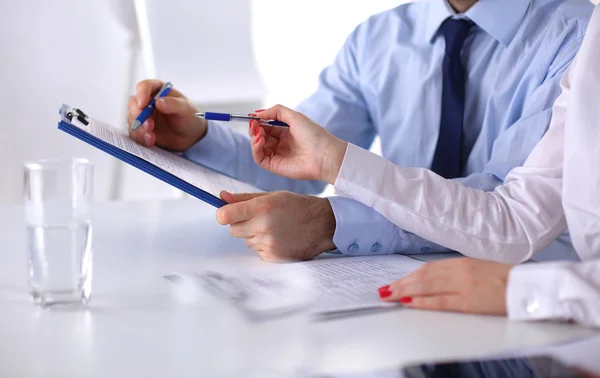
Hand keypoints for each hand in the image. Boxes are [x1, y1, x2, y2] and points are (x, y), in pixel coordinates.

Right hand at [127, 79, 207, 151]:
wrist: (192, 137)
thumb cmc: (190, 118)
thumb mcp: (186, 108)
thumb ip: (173, 104)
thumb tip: (159, 102)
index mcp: (159, 91)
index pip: (145, 86)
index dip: (141, 93)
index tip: (142, 103)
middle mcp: (148, 102)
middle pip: (134, 104)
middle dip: (138, 115)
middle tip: (149, 126)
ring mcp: (144, 117)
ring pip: (132, 120)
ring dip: (139, 129)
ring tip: (151, 136)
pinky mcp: (143, 130)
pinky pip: (135, 133)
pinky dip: (140, 138)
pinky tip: (150, 141)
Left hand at [215, 191, 335, 261]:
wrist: (324, 225)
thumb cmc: (299, 207)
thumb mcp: (273, 195)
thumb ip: (245, 198)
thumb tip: (222, 197)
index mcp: (261, 207)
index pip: (224, 215)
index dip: (223, 214)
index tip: (227, 213)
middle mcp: (263, 226)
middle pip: (233, 229)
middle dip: (242, 224)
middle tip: (259, 218)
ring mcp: (268, 243)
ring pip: (246, 240)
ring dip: (254, 235)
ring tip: (274, 227)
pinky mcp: (273, 256)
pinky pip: (257, 251)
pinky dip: (264, 245)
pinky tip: (279, 238)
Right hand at [249, 105, 347, 183]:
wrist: (325, 155)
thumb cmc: (315, 135)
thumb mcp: (295, 116)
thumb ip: (276, 111)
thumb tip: (257, 112)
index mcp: (287, 133)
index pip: (266, 127)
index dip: (258, 122)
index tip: (253, 117)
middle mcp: (281, 144)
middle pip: (260, 137)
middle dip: (255, 129)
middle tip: (254, 124)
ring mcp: (278, 155)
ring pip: (258, 147)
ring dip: (254, 138)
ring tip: (258, 132)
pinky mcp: (275, 166)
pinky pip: (259, 158)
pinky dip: (255, 149)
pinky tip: (260, 140)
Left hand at [378, 258, 511, 314]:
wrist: (529, 286)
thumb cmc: (507, 278)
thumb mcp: (479, 268)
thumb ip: (458, 272)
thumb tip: (435, 279)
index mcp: (462, 263)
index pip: (428, 268)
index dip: (410, 275)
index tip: (396, 281)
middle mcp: (459, 271)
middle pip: (423, 277)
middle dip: (401, 284)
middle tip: (385, 290)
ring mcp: (463, 286)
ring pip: (426, 286)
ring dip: (405, 291)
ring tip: (390, 296)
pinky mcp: (469, 301)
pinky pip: (440, 302)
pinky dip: (422, 302)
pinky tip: (409, 303)